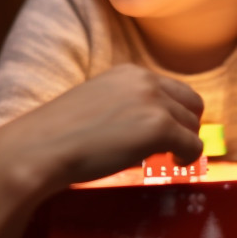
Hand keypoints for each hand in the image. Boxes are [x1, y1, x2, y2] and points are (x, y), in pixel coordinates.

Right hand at [0, 64, 203, 194]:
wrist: (42, 147)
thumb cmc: (59, 134)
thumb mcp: (95, 103)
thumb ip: (124, 105)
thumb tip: (145, 127)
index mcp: (128, 72)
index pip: (171, 88)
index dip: (173, 113)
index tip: (165, 132)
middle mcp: (145, 80)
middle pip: (191, 104)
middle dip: (185, 126)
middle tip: (171, 148)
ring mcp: (154, 102)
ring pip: (193, 126)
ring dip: (183, 144)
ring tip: (165, 159)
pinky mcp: (160, 127)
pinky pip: (194, 146)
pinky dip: (189, 158)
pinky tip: (172, 164)